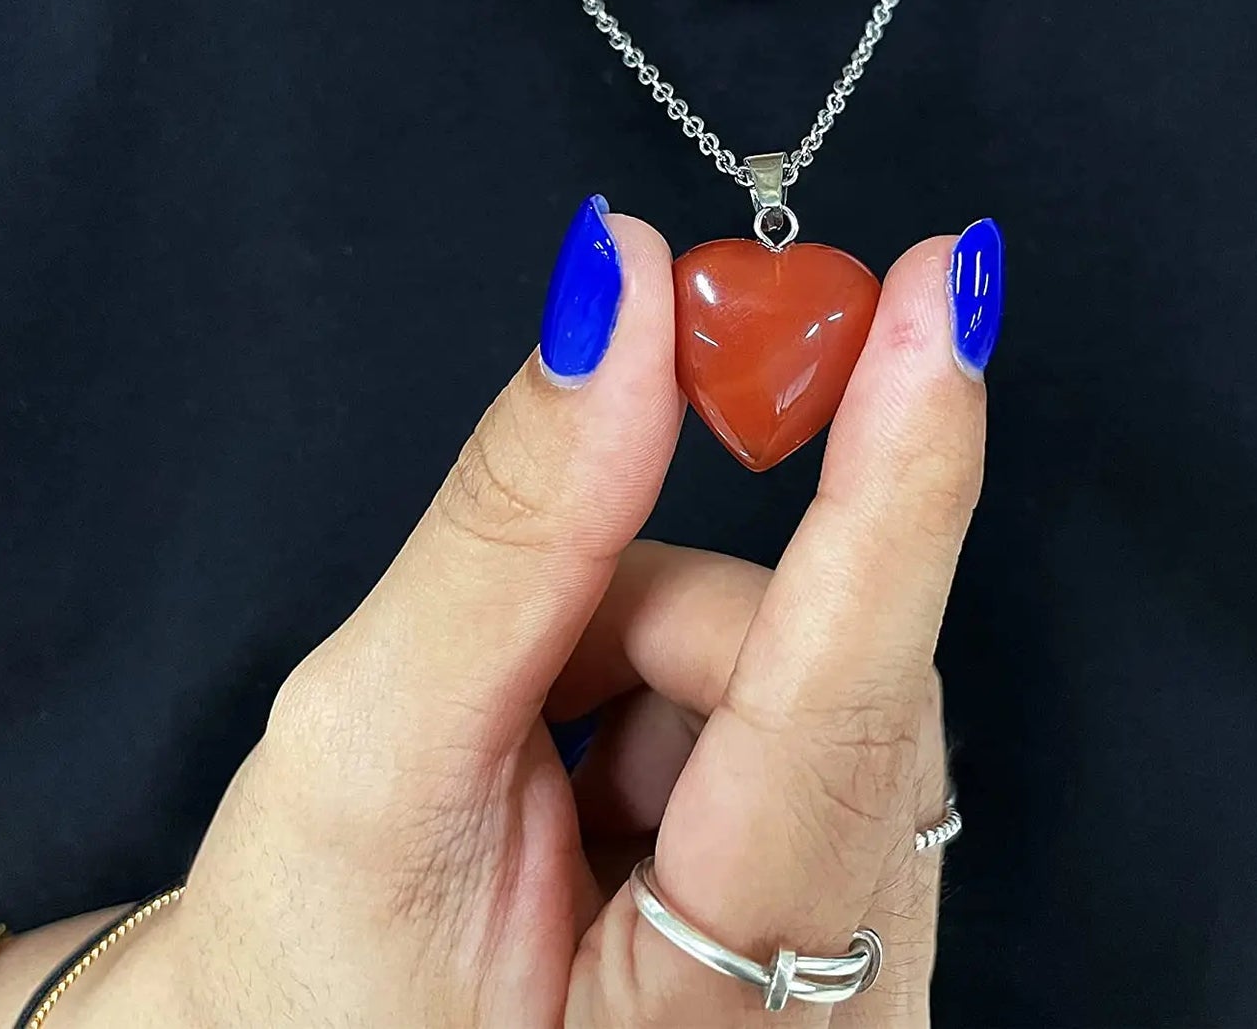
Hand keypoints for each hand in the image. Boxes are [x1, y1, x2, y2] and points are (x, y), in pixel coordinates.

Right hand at [23, 211, 984, 1027]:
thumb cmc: (311, 986)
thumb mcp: (372, 760)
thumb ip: (511, 533)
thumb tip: (618, 307)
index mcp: (710, 1022)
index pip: (843, 717)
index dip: (895, 486)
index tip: (946, 300)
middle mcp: (834, 1009)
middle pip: (824, 672)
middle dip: (658, 610)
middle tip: (519, 667)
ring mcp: (849, 965)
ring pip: (809, 671)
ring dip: (652, 652)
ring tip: (530, 759)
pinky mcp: (837, 904)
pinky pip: (800, 704)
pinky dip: (678, 684)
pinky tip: (590, 771)